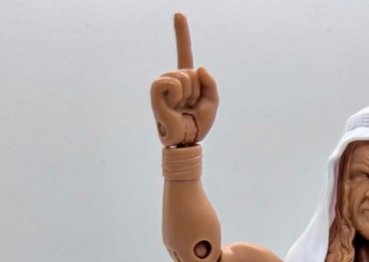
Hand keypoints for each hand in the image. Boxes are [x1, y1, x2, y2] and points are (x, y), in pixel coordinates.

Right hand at [151, 13, 218, 146]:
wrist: (187, 141)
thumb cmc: (198, 124)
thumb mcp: (212, 101)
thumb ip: (210, 82)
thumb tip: (197, 67)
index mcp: (186, 79)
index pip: (184, 52)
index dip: (181, 33)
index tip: (179, 13)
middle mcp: (173, 78)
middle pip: (193, 72)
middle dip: (198, 91)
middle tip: (190, 107)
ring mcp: (163, 83)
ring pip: (185, 76)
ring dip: (189, 94)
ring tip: (182, 108)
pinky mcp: (156, 90)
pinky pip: (173, 81)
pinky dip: (178, 94)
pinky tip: (174, 106)